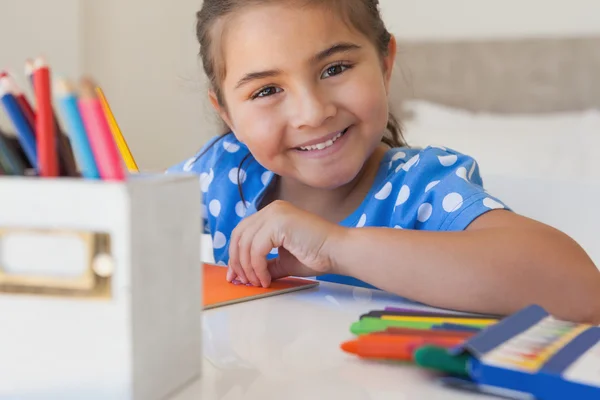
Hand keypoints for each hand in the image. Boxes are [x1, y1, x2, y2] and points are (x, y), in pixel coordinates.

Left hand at [227, 200, 343, 286]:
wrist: (338, 252)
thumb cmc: (317, 255)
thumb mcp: (284, 260)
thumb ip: (266, 263)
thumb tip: (248, 275)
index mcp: (273, 214)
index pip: (243, 231)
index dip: (235, 253)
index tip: (236, 275)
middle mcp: (272, 209)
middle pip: (239, 235)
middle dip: (236, 261)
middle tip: (241, 280)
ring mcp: (275, 213)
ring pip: (245, 243)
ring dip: (248, 267)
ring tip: (258, 282)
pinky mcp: (279, 222)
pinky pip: (256, 249)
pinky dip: (257, 267)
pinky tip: (266, 279)